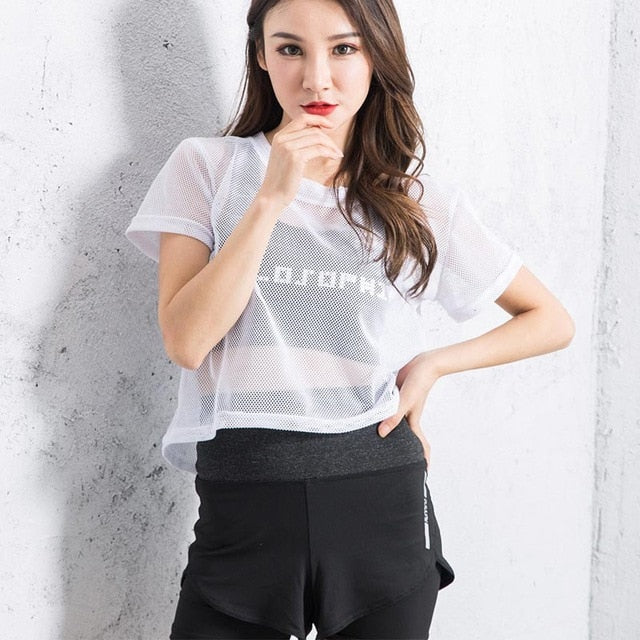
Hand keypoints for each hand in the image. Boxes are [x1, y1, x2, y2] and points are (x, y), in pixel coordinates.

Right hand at [256, 114, 343, 209]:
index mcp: (279, 136)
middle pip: (313, 129)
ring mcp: (288, 147)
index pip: (302, 119)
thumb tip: (317, 136)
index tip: (330, 126)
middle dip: (328, 138)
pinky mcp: (296, 158)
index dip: (318, 119)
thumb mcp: (285, 157)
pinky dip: (329, 152)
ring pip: (317, 138)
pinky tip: (334, 157)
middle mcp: (282, 139)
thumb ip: (296, 144)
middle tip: (336, 149)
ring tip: (337, 154)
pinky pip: (319, 149)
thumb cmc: (281, 181)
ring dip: (331, 145)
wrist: (272, 196)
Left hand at [377, 353, 441, 468]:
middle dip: (401, 448)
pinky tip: (373, 414)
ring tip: (379, 439)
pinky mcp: (396, 395)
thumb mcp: (405, 401)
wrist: (423, 364)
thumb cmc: (419, 383)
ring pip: (394, 421)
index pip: (419, 444)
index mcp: (412, 420)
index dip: (423, 457)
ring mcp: (401, 406)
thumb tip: (381, 434)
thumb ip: (394, 417)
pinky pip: (388, 408)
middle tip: (392, 460)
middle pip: (404, 436)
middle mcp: (406, 415)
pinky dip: (383, 413)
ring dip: (389, 428)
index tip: (424, 471)